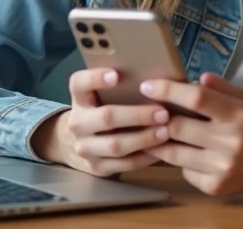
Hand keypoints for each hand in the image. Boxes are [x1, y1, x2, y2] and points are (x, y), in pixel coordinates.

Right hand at [31, 68, 169, 177]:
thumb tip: (156, 76)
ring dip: (144, 139)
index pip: (80, 83)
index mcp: (79, 97)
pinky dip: (145, 157)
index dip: (96, 78)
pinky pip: (124, 164)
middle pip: (106, 117)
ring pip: (116, 145)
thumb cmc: (101, 108)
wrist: (76, 142)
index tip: (117, 75)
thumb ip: (119, 85)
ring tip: (165, 132)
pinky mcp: (96, 167)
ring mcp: (85, 148)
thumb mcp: (100, 94)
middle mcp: (77, 122)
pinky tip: (161, 149)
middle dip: (137, 115)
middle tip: (163, 112)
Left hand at [140, 72, 242, 195]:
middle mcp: (230, 142)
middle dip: (158, 118)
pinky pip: (184, 171)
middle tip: (150, 111)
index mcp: (237, 115)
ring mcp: (222, 168)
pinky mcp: (216, 187)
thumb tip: (194, 79)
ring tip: (157, 130)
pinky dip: (181, 161)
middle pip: (178, 127)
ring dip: (161, 140)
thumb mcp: (242, 99)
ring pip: (174, 152)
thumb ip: (218, 87)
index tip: (148, 86)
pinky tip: (187, 152)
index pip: (197, 99)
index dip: (168, 91)